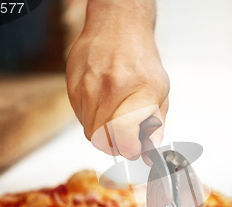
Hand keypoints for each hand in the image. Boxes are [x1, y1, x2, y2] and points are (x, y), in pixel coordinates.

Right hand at [66, 0, 168, 158]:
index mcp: (138, 91)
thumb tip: (147, 154)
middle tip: (126, 137)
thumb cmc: (141, 59)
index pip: (125, 136)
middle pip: (103, 139)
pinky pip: (80, 118)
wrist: (118, 27)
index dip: (129, 150)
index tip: (134, 149)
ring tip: (116, 115)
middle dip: (116, 145)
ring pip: (89, 131)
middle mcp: (110, 88)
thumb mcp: (160, 92)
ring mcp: (87, 87)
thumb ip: (155, 126)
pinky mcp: (71, 86)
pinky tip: (103, 104)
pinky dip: (92, 119)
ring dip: (103, 133)